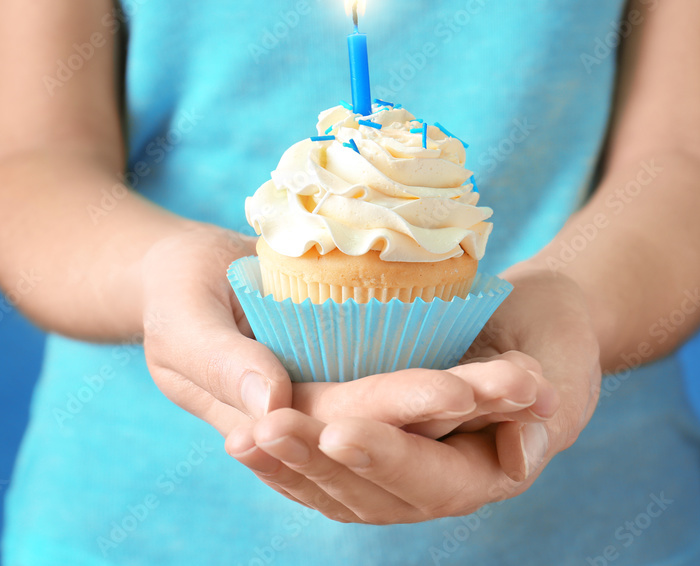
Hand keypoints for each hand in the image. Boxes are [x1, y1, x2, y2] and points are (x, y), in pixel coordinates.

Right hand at [141, 229, 554, 438]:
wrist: (179, 272)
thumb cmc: (171, 287)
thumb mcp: (182, 317)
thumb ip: (220, 363)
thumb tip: (274, 407)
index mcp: (259, 425)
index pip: (340, 421)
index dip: (399, 407)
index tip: (459, 390)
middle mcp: (306, 427)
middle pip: (390, 423)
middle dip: (455, 405)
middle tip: (523, 384)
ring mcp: (327, 404)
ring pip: (405, 414)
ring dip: (467, 401)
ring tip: (528, 382)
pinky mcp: (343, 379)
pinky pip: (400, 387)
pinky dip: (449, 384)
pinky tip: (499, 373)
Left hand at [225, 266, 601, 523]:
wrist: (534, 325)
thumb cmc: (551, 333)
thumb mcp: (556, 355)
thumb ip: (542, 400)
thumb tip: (524, 453)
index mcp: (490, 469)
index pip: (435, 476)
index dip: (388, 457)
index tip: (339, 430)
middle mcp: (441, 483)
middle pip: (373, 492)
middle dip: (317, 463)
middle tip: (265, 430)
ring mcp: (405, 474)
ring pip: (341, 488)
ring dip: (289, 466)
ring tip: (241, 438)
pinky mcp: (378, 454)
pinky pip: (328, 471)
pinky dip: (287, 460)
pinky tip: (244, 437)